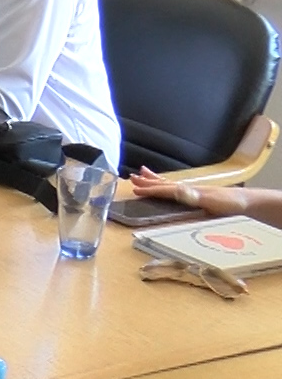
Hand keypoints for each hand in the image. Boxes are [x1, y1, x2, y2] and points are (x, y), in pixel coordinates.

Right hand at [130, 170, 255, 216]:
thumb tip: (175, 189)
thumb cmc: (230, 204)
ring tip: (142, 173)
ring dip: (154, 180)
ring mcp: (193, 191)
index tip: (135, 188)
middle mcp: (189, 189)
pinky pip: (177, 189)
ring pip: (169, 184)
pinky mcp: (197, 195)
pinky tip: (166, 185)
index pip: (165, 189)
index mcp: (189, 191)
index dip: (150, 189)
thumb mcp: (211, 201)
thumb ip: (193, 195)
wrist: (247, 203)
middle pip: (164, 184)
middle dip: (148, 181)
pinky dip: (167, 185)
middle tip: (131, 177)